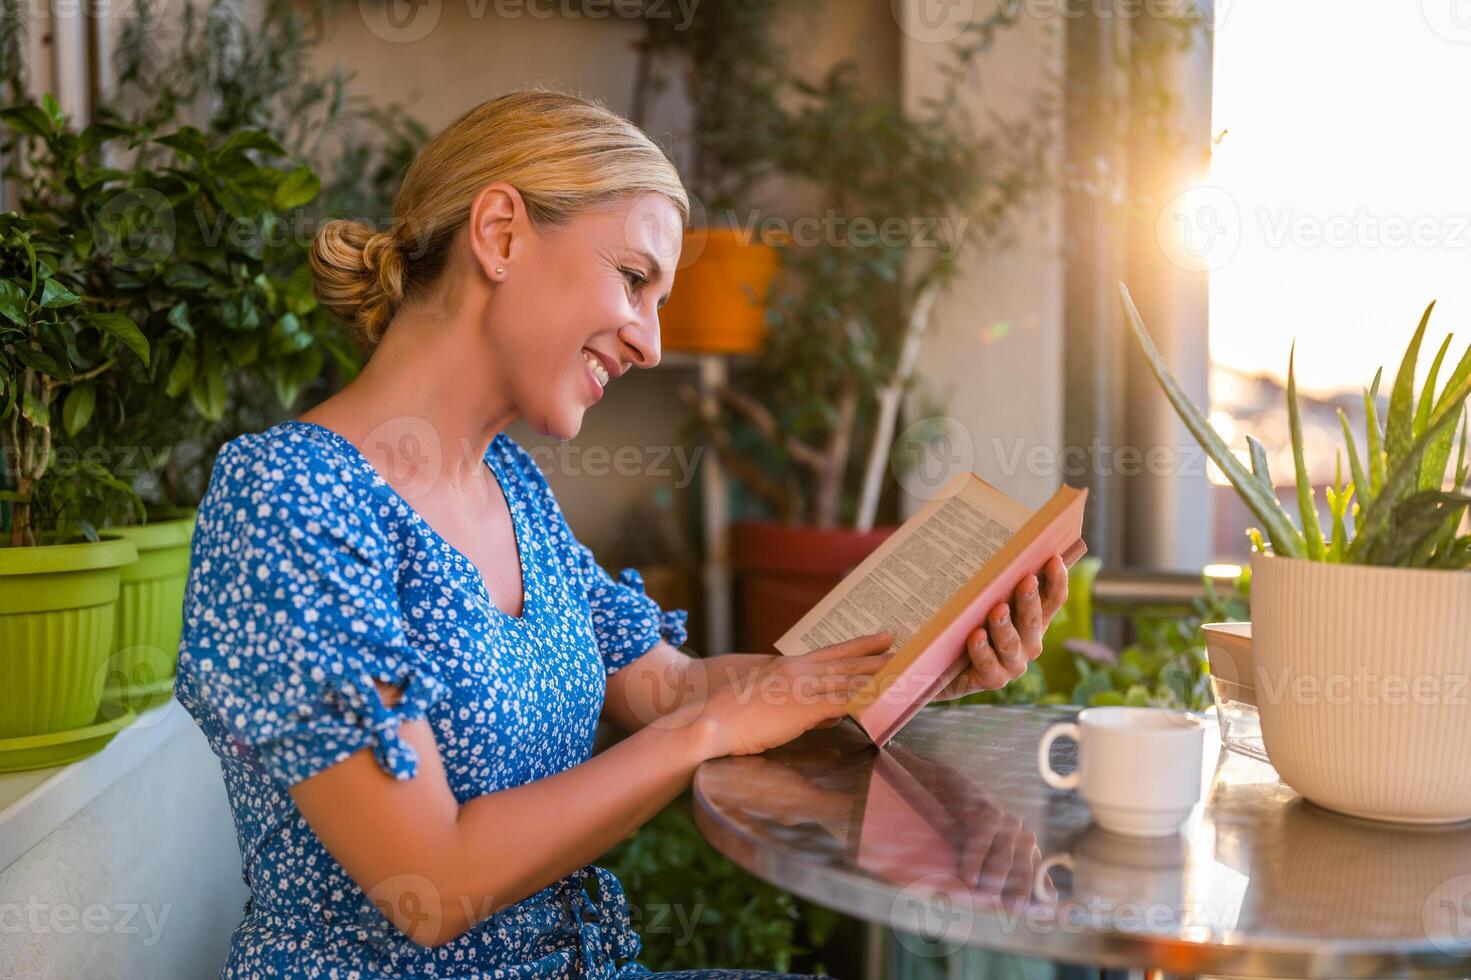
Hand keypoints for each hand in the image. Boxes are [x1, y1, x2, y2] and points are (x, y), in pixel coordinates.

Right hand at [678, 631, 893, 758]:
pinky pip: (841, 702)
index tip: (881, 638)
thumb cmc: (735, 715)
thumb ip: (800, 704)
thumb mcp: (769, 700)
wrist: (713, 719)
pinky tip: (881, 699)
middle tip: (903, 648)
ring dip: (877, 675)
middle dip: (877, 656)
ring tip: (902, 670)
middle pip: (847, 662)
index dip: (859, 645)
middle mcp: (799, 671)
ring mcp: (802, 688)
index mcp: (789, 666)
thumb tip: (829, 715)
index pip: (833, 652)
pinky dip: (863, 699)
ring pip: (849, 679)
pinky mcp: (803, 709)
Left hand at [932, 554, 1068, 701]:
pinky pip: (988, 665)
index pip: (1053, 600)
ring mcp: (1012, 664)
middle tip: (1025, 580)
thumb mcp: (982, 601)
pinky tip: (975, 636)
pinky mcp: (992, 679)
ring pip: (1012, 644)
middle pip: (1033, 620)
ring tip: (997, 609)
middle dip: (1029, 600)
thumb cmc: (966, 624)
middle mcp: (1029, 643)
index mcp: (1034, 620)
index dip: (1056, 581)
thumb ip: (996, 584)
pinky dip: (982, 650)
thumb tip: (1000, 550)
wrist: (940, 664)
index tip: (1054, 560)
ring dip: (1005, 626)